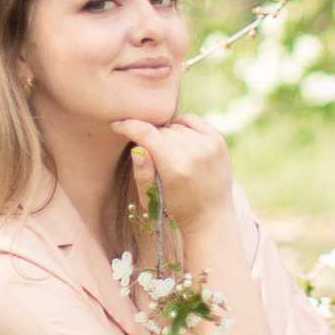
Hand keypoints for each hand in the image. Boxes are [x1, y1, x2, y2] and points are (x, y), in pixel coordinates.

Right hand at [111, 108, 234, 240]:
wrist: (211, 216)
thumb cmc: (176, 208)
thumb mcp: (151, 196)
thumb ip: (142, 171)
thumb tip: (136, 147)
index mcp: (174, 168)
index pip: (146, 134)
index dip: (128, 126)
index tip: (117, 126)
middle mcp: (193, 153)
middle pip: (160, 131)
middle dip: (151, 139)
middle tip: (154, 157)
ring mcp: (208, 145)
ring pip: (175, 126)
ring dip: (168, 135)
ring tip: (171, 154)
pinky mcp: (218, 140)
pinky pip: (192, 119)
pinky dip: (183, 126)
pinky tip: (182, 141)